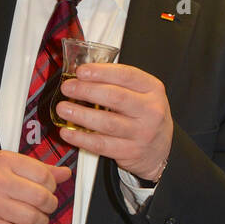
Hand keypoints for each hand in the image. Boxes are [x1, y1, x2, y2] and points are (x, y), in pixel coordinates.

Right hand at [0, 150, 71, 223]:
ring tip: (33, 218)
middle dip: (49, 206)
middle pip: (42, 198)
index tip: (46, 190)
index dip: (52, 186)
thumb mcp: (9, 168)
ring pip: (34, 218)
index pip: (44, 175)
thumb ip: (39, 170)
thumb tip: (66, 173)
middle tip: (43, 207)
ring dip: (39, 222)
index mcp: (4, 161)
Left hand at [56, 63, 172, 181]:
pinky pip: (101, 144)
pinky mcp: (130, 151)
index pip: (126, 75)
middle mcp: (150, 110)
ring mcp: (141, 133)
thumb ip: (119, 83)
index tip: (81, 71)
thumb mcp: (143, 94)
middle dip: (87, 91)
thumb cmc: (145, 117)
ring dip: (80, 114)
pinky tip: (67, 132)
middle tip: (68, 88)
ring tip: (63, 109)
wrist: (161, 150)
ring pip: (106, 122)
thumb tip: (83, 75)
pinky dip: (81, 138)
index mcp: (153, 89)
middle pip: (115, 97)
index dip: (101, 72)